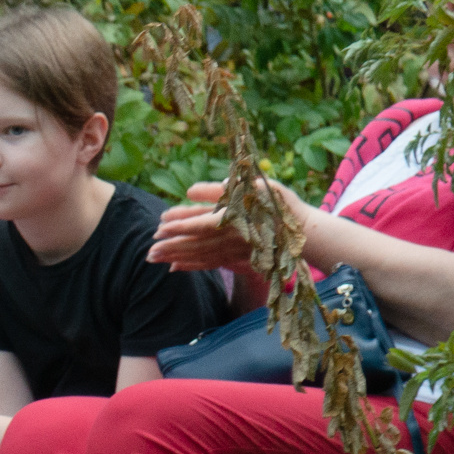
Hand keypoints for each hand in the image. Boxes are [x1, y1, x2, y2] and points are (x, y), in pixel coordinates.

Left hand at [150, 175, 311, 272]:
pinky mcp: (237, 258)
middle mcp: (233, 237)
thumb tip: (190, 191)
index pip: (204, 221)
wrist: (304, 233)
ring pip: (200, 255)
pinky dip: (191, 265)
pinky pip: (210, 264)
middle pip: (197, 242)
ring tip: (153, 258)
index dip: (182, 223)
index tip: (161, 223)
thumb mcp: (259, 187)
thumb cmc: (281, 205)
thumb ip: (224, 190)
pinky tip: (174, 266)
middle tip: (149, 248)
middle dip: (172, 245)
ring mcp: (235, 251)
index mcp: (238, 218)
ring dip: (176, 257)